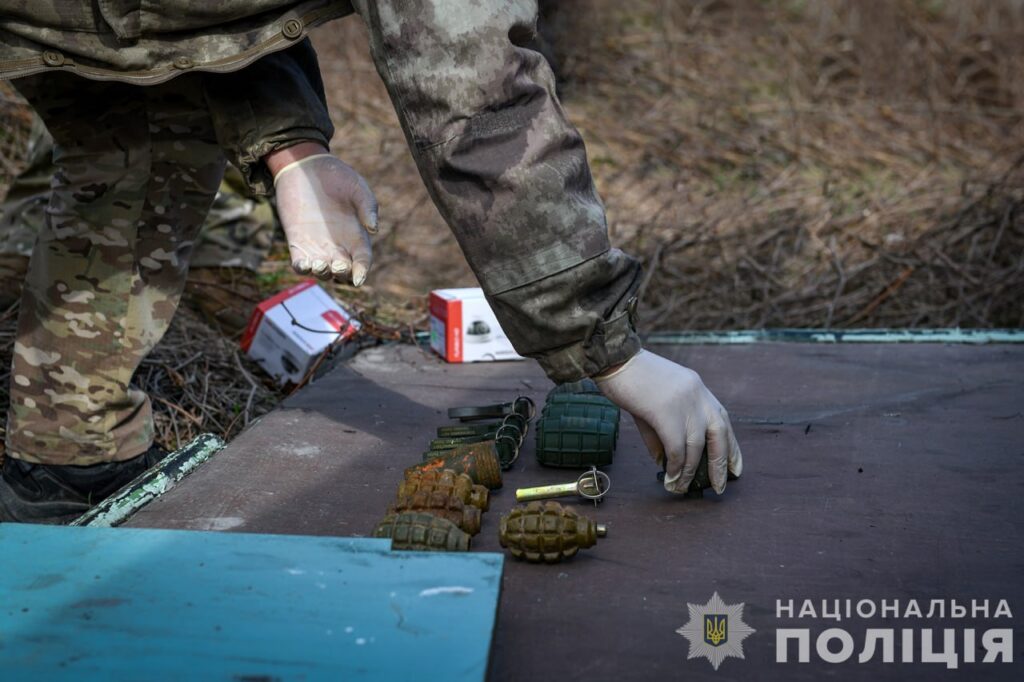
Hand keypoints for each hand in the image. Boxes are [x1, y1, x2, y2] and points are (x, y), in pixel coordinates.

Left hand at [272, 152, 377, 284]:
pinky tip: (304, 265)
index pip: (362, 261)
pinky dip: (302, 269)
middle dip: (342, 274)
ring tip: (319, 264)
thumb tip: (373, 228)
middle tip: (338, 265)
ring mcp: (317, 246)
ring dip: (322, 274)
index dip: (362, 272)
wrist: (306, 167)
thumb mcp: (357, 188)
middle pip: (343, 273)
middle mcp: (338, 246)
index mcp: (356, 236)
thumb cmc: (337, 175)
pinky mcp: (297, 242)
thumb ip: (367, 206)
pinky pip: (300, 264)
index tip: (359, 279)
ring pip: (322, 272)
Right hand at [595, 350, 742, 494]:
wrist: (613, 360)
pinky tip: (671, 478)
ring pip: (697, 446)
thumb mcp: (653, 404)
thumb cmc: (629, 380)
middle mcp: (697, 395)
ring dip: (691, 471)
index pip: (723, 420)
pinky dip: (676, 467)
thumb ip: (661, 433)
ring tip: (682, 488)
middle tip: (720, 486)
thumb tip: (665, 463)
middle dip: (721, 463)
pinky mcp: (666, 412)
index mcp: (697, 389)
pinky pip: (676, 448)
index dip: (731, 446)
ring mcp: (683, 403)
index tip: (734, 467)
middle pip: (719, 434)